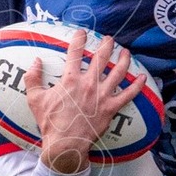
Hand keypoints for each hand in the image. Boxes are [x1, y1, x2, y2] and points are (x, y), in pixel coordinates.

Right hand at [24, 29, 142, 174]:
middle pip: (101, 57)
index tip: (82, 32)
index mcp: (70, 80)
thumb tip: (35, 61)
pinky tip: (142, 77)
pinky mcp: (111, 108)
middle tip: (109, 39)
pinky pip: (128, 95)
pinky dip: (137, 85)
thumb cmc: (50, 122)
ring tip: (126, 52)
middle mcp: (88, 84)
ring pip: (118, 72)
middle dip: (106, 45)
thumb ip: (33, 78)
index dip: (78, 39)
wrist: (65, 143)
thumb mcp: (35, 99)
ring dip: (124, 59)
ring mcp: (102, 96)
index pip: (74, 53)